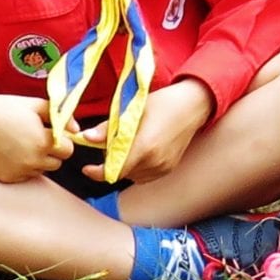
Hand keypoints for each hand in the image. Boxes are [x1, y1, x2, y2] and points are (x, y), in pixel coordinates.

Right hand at [0, 91, 70, 183]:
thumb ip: (61, 116)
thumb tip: (77, 130)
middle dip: (52, 151)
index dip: (63, 140)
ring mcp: (19, 171)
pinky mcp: (8, 178)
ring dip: (38, 160)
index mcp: (42, 141)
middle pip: (57, 162)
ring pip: (42, 170)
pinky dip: (23, 167)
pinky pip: (26, 176)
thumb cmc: (5, 108)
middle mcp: (32, 160)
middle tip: (36, 137)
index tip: (51, 133)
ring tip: (22, 143)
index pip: (68, 149)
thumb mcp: (36, 105)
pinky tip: (11, 152)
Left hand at [83, 79, 213, 185]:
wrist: (193, 105)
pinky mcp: (168, 169)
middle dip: (110, 163)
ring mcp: (163, 167)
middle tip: (111, 144)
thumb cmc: (163, 103)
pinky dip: (136, 168)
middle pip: (121, 173)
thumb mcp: (133, 109)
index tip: (87, 168)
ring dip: (124, 166)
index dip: (98, 172)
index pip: (114, 171)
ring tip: (128, 145)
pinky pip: (144, 176)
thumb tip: (86, 137)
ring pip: (132, 176)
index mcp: (144, 146)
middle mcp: (155, 161)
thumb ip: (108, 128)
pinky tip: (139, 151)